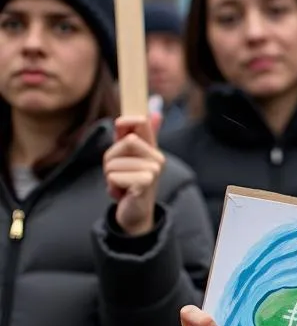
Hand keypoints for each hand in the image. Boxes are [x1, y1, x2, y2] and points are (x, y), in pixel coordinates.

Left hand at [105, 114, 163, 235]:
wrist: (135, 212)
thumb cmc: (130, 182)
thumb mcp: (130, 157)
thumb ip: (137, 134)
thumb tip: (155, 112)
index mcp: (152, 147)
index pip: (142, 121)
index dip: (126, 120)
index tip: (119, 126)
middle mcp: (157, 156)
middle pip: (125, 142)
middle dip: (111, 158)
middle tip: (118, 171)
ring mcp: (154, 170)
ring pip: (113, 162)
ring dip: (110, 176)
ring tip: (121, 184)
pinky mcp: (145, 183)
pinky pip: (114, 176)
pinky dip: (112, 186)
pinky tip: (122, 193)